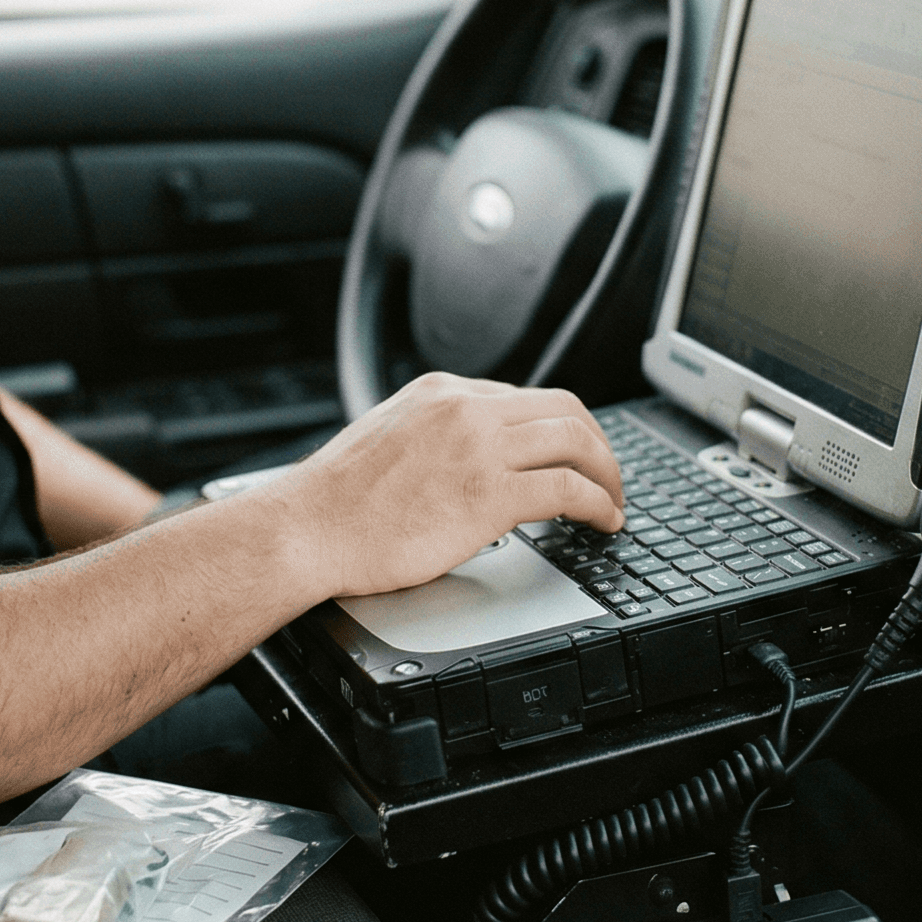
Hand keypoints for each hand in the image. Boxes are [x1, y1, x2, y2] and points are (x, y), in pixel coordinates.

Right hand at [265, 371, 623, 600]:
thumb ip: (434, 435)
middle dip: (597, 443)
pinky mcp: (488, 494)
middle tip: (609, 474)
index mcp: (441, 391)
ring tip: (614, 500)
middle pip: (565, 408)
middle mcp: (466, 408)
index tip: (570, 455)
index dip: (557, 429)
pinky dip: (599, 503)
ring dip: (609, 472)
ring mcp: (480, 447)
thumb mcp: (388, 436)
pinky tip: (603, 520)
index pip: (523, 397)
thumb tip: (467, 457)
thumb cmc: (336, 501)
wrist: (307, 529)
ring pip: (577, 440)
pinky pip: (569, 489)